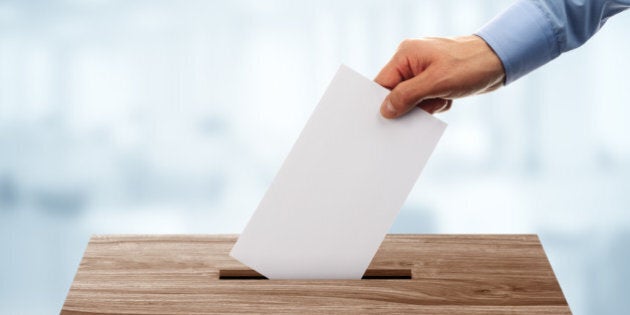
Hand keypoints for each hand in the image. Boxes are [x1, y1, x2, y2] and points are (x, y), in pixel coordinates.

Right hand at [375, 35, 504, 117]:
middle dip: (408, 106)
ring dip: (426, 106)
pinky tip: (449, 98)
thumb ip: (407, 96)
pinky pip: (426, 100)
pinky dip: (436, 104)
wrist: (501, 60)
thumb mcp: (436, 83)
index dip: (380, 102)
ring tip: (443, 99)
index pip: (382, 83)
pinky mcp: (435, 79)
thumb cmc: (470, 65)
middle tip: (419, 113)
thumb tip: (385, 110)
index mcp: (406, 55)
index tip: (382, 121)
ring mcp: (423, 70)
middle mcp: (411, 61)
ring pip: (412, 99)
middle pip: (396, 92)